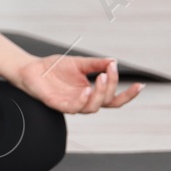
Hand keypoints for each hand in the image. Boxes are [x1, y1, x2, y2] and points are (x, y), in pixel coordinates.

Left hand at [16, 55, 142, 113]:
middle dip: (111, 86)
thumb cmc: (53, 68)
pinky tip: (86, 90)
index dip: (128, 95)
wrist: (30, 68)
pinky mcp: (58, 105)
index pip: (114, 98)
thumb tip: (113, 61)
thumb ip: (95, 64)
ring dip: (100, 94)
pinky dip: (83, 100)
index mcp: (91, 92)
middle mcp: (84, 100)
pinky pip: (74, 108)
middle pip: (107, 101)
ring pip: (93, 107)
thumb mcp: (78, 63)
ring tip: (100, 78)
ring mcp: (71, 104)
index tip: (140, 85)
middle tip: (109, 70)